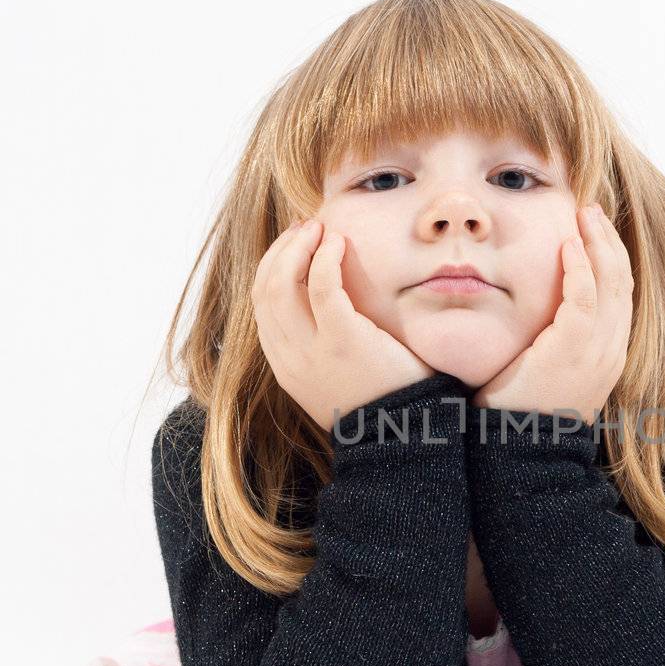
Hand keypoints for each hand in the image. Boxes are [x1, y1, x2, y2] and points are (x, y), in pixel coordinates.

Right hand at [252, 219, 433, 430]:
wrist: (404, 437)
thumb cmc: (381, 400)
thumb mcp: (336, 376)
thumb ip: (321, 344)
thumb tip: (321, 301)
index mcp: (284, 366)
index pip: (260, 305)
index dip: (272, 267)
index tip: (293, 246)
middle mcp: (288, 359)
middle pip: (264, 289)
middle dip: (281, 251)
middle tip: (305, 228)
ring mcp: (312, 351)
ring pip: (281, 284)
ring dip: (297, 248)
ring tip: (319, 228)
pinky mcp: (343, 341)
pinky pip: (322, 287)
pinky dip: (324, 258)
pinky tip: (338, 243)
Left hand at [471, 203, 632, 420]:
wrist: (521, 454)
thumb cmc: (524, 415)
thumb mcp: (548, 374)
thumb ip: (554, 343)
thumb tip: (540, 318)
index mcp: (608, 356)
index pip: (620, 296)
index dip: (611, 258)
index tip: (595, 231)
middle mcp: (611, 352)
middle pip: (623, 283)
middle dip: (610, 241)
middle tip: (592, 210)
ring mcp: (597, 353)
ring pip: (611, 285)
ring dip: (599, 244)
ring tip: (584, 215)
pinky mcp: (573, 351)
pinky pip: (584, 300)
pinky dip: (580, 270)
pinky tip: (568, 246)